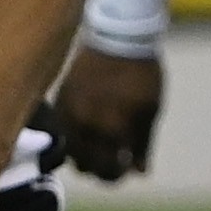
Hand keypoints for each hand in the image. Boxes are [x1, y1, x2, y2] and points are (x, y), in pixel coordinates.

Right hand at [47, 48, 162, 181]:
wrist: (117, 36)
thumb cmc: (141, 73)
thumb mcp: (150, 109)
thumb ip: (143, 144)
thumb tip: (139, 172)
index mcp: (114, 130)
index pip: (110, 170)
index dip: (118, 174)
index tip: (124, 167)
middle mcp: (87, 126)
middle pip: (87, 168)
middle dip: (101, 169)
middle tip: (112, 161)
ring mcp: (70, 114)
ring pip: (70, 153)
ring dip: (84, 156)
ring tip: (98, 147)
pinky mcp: (59, 101)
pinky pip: (62, 132)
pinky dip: (73, 138)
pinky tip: (87, 130)